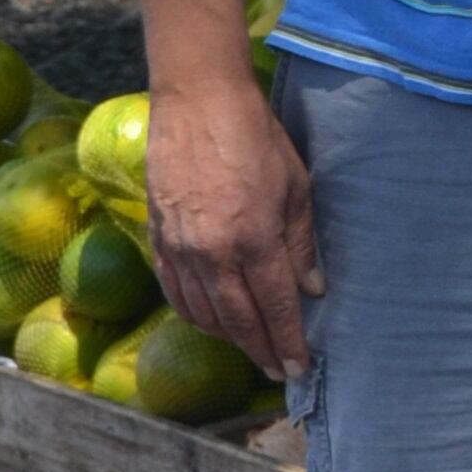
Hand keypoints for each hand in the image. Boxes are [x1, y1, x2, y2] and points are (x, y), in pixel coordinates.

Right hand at [145, 76, 322, 380]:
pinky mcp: (158, 238)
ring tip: (250, 347)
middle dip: (261, 350)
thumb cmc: (255, 137)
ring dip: (228, 337)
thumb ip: (301, 243)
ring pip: (203, 313)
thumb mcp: (295, 187)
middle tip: (278, 371)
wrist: (197, 101)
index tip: (300, 367)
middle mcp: (213, 253)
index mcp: (254, 239)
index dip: (288, 342)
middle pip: (238, 320)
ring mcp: (180, 248)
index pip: (275, 307)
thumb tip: (313, 289)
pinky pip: (175, 292)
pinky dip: (194, 314)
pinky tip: (210, 320)